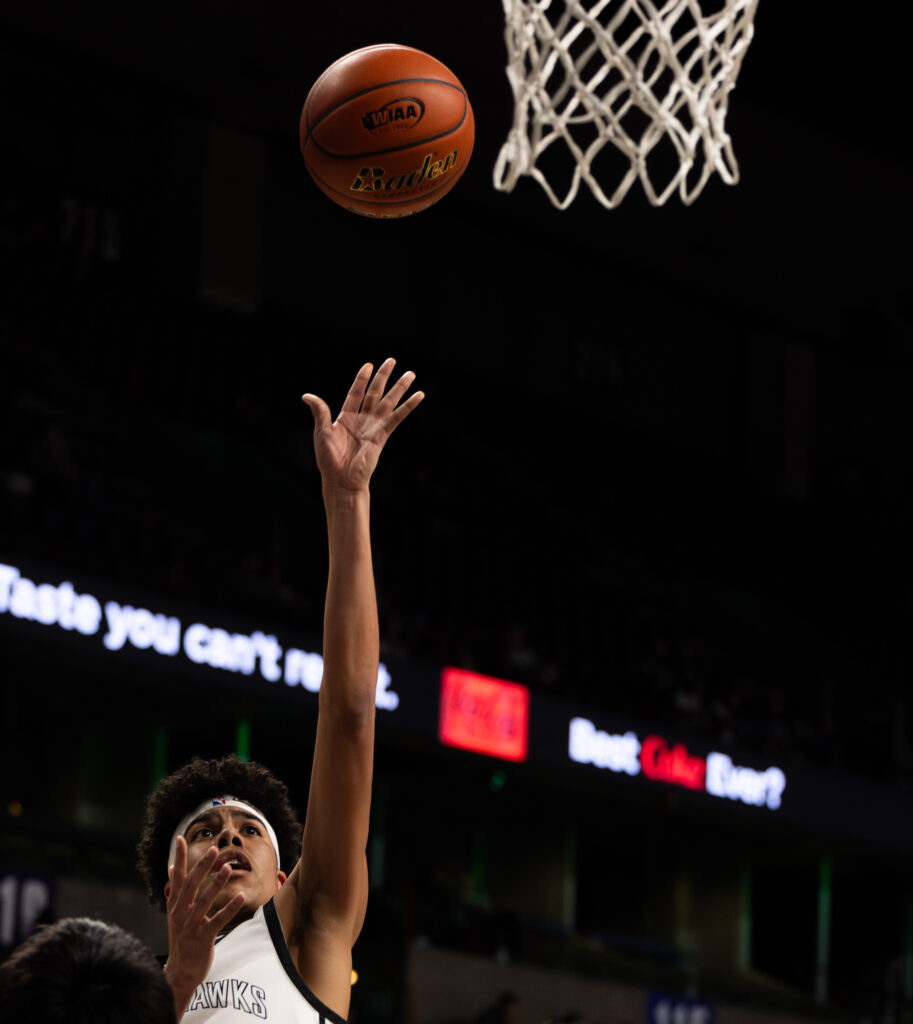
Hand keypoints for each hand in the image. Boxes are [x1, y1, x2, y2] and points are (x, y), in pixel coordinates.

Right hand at [163, 839, 244, 1017]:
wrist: (181, 972)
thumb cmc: (181, 938)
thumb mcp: (175, 914)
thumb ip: (176, 892)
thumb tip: (171, 869)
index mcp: (174, 906)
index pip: (176, 877)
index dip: (178, 858)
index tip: (179, 838)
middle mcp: (180, 913)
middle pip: (191, 885)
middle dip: (202, 866)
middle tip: (214, 849)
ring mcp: (190, 926)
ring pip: (204, 901)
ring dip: (216, 884)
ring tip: (227, 868)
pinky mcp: (203, 937)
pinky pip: (218, 920)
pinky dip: (229, 908)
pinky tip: (239, 896)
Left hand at [301, 359, 423, 493]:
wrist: (341, 480)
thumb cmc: (329, 460)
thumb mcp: (321, 432)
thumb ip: (320, 412)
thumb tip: (306, 396)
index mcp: (345, 417)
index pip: (355, 393)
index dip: (361, 379)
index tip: (368, 365)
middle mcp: (361, 419)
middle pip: (374, 393)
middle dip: (383, 377)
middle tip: (392, 360)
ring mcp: (373, 427)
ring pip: (388, 402)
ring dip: (399, 388)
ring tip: (411, 374)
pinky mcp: (382, 435)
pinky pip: (397, 418)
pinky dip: (408, 406)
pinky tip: (419, 396)